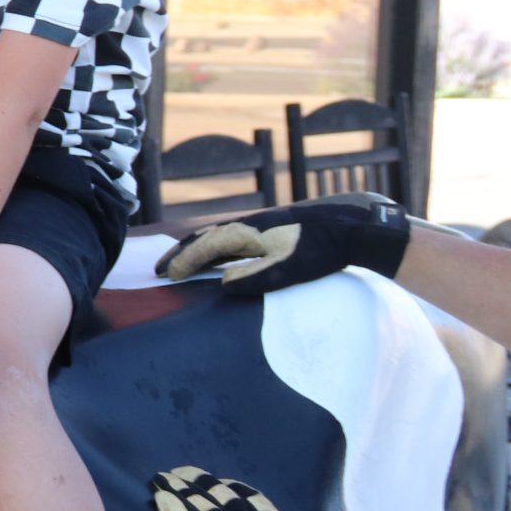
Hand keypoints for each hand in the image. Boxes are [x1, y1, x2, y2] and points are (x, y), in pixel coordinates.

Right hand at [153, 198, 409, 296]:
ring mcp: (259, 226)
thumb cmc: (323, 249)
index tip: (166, 275)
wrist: (353, 225)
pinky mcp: (270, 231)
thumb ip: (256, 278)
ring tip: (178, 263)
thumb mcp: (291, 268)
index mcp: (248, 232)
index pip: (206, 246)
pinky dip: (214, 248)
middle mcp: (248, 225)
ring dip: (195, 250)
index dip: (184, 261)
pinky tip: (217, 259)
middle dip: (180, 253)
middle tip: (158, 269)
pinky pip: (231, 239)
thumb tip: (224, 285)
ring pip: (217, 237)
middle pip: (204, 237)